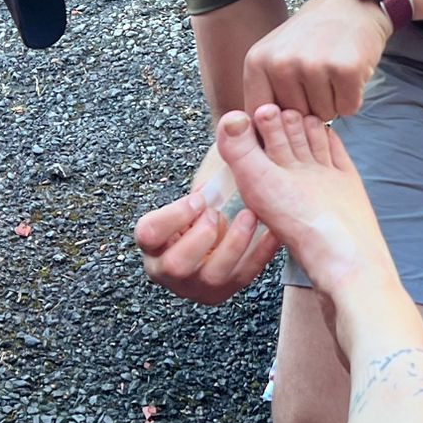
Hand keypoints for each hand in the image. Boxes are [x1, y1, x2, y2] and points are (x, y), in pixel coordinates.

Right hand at [135, 155, 277, 304]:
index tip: (199, 199)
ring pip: (213, 276)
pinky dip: (260, 253)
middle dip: (200, 237)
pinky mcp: (224, 291)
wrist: (213, 238)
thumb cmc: (200, 210)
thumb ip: (204, 182)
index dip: (174, 216)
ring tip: (249, 216)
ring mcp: (196, 286)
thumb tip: (234, 130)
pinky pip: (244, 276)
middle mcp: (167, 270)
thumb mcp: (192, 197)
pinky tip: (273, 231)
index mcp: (152, 243)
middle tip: (217, 213)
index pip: (149, 233)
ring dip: (234, 244)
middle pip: (176, 264)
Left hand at [240, 0, 393, 121]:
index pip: (258, 116)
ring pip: (323, 116)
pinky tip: (349, 72)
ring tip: (334, 71)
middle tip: (319, 78)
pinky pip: (348, 108)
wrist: (353, 3)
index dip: (277, 125)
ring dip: (333, 101)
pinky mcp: (344, 70)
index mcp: (257, 61)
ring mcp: (313, 65)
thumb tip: (256, 138)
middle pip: (295, 120)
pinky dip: (353, 96)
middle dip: (310, 107)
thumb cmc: (314, 33)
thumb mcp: (276, 53)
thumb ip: (265, 88)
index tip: (289, 116)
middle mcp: (281, 63)